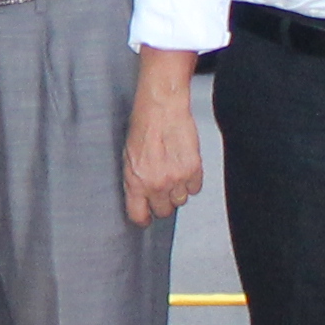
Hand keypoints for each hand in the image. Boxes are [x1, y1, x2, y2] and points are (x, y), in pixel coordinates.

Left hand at [121, 52, 205, 229]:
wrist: (161, 107)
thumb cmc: (143, 126)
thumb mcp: (128, 157)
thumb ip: (135, 181)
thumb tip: (140, 198)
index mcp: (135, 182)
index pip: (139, 216)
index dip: (144, 217)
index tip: (147, 215)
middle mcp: (155, 184)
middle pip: (164, 211)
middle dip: (163, 201)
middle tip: (162, 185)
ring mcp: (176, 179)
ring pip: (181, 200)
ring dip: (178, 190)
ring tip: (173, 170)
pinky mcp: (193, 169)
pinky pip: (196, 187)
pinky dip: (192, 179)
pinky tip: (183, 164)